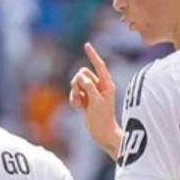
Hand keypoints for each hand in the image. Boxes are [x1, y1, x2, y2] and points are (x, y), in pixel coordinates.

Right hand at [68, 42, 122, 159]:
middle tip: (80, 95)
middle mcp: (99, 86)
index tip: (87, 45)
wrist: (101, 133)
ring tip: (79, 104)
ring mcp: (91, 92)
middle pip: (83, 73)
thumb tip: (80, 77)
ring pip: (76, 82)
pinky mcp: (85, 99)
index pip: (100, 66)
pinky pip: (74, 92)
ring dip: (74, 92)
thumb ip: (89, 87)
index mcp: (107, 84)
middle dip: (78, 82)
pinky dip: (73, 98)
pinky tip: (77, 107)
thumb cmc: (103, 118)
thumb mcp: (96, 101)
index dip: (93, 56)